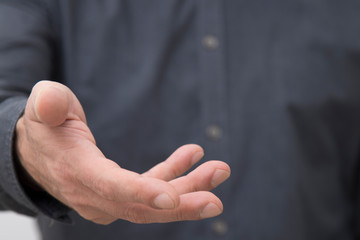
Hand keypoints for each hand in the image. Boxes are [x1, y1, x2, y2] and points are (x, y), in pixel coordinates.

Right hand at [15, 81, 230, 224]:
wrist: (39, 153)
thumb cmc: (45, 129)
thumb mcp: (42, 110)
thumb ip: (47, 104)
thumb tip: (50, 102)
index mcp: (78, 172)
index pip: (111, 188)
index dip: (141, 194)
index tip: (173, 197)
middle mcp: (94, 195)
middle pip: (141, 208)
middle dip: (181, 205)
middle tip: (215, 200)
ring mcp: (109, 198)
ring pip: (152, 202)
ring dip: (188, 188)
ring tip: (218, 170)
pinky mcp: (120, 193)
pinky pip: (151, 187)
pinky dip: (173, 174)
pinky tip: (192, 157)